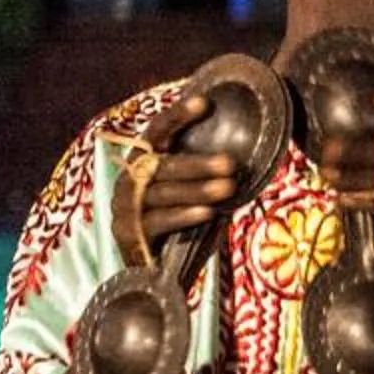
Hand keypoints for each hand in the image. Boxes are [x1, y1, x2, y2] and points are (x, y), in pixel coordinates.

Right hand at [108, 93, 237, 257]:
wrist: (148, 271)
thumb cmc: (177, 222)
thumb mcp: (193, 193)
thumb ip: (207, 174)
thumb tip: (247, 156)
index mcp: (144, 162)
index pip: (157, 132)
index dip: (177, 116)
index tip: (204, 103)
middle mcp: (129, 179)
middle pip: (161, 164)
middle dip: (197, 163)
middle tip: (231, 163)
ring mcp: (125, 207)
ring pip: (161, 193)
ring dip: (197, 189)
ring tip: (228, 187)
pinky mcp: (128, 234)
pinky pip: (157, 222)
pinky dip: (184, 216)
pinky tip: (208, 213)